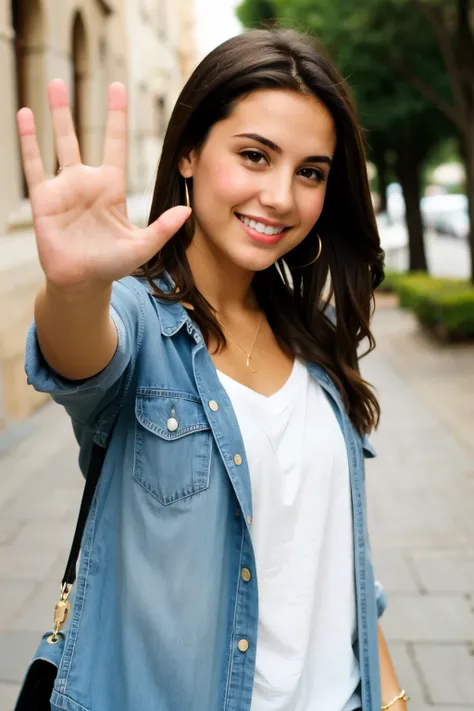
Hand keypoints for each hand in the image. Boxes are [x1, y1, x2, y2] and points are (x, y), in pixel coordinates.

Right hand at [16, 79, 189, 288]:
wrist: (83, 281)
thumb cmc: (112, 264)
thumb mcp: (142, 246)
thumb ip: (163, 228)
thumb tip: (187, 211)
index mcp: (111, 187)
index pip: (115, 143)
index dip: (116, 116)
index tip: (117, 87)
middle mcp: (87, 182)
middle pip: (81, 137)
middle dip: (75, 109)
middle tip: (68, 77)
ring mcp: (64, 188)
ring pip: (58, 144)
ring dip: (55, 116)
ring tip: (52, 85)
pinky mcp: (45, 200)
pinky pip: (34, 165)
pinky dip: (29, 142)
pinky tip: (25, 116)